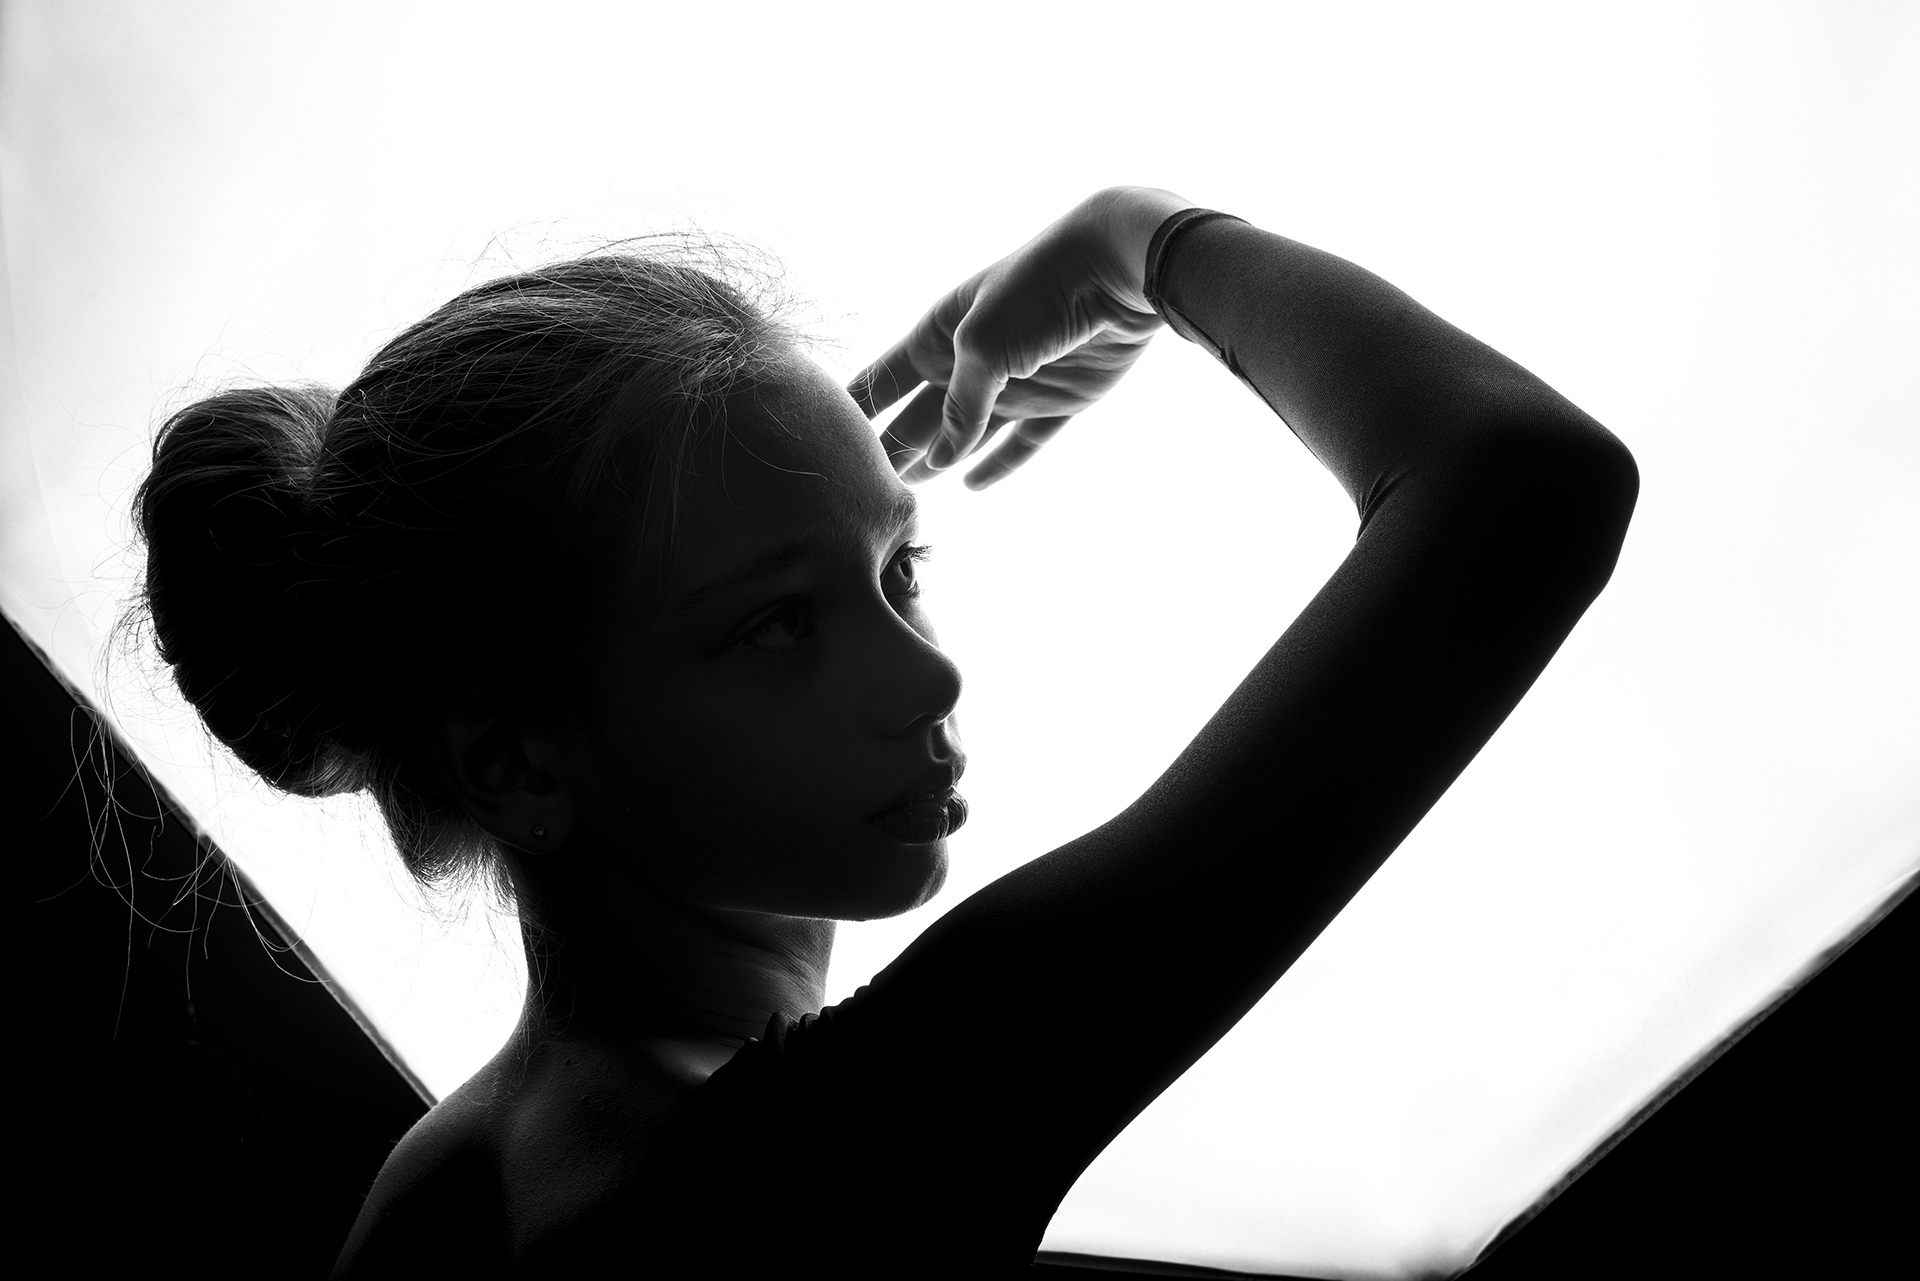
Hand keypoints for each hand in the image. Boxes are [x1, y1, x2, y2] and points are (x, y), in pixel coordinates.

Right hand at [849, 186, 1192, 489]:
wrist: (1115, 267)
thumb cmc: (1037, 292)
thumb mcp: (982, 347)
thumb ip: (959, 407)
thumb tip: (940, 460)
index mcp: (940, 334)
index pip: (885, 377)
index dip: (856, 405)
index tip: (822, 434)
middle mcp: (972, 359)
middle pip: (921, 413)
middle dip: (892, 445)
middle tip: (862, 485)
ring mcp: (1017, 381)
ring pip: (968, 432)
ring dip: (940, 459)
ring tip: (908, 489)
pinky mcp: (1062, 398)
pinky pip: (1024, 441)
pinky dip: (1000, 462)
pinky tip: (974, 484)